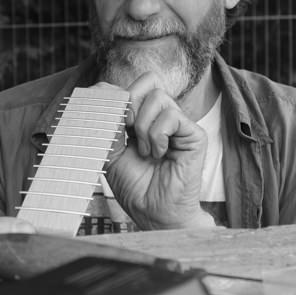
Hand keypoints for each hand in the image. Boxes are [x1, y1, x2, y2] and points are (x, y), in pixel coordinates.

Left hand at [101, 74, 216, 229]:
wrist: (153, 213)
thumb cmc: (135, 187)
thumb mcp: (111, 151)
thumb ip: (108, 123)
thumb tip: (102, 95)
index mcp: (142, 118)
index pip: (131, 86)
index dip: (116, 96)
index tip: (108, 120)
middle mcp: (162, 117)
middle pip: (148, 81)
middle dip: (130, 103)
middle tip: (126, 130)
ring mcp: (179, 124)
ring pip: (158, 97)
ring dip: (143, 127)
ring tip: (145, 152)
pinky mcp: (194, 134)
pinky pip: (171, 115)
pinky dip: (158, 136)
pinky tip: (159, 154)